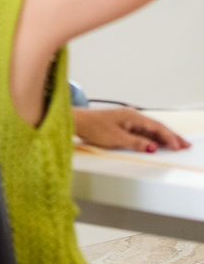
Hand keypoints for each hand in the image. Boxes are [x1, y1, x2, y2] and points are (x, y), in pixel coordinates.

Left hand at [73, 105, 187, 151]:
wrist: (78, 121)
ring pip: (151, 129)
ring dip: (163, 137)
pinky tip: (158, 143)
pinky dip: (153, 137)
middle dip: (172, 136)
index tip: (179, 147)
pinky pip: (143, 131)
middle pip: (156, 127)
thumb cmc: (94, 128)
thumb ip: (136, 143)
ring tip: (177, 144)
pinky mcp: (123, 124)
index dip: (169, 138)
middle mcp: (132, 116)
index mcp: (133, 116)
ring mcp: (128, 119)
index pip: (156, 127)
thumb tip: (153, 147)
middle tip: (186, 145)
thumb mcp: (116, 139)